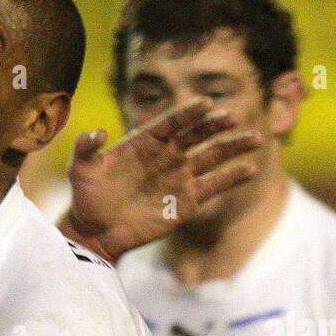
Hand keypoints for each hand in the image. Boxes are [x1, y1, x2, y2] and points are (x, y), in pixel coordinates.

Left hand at [61, 98, 262, 261]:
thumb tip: (95, 132)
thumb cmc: (87, 197)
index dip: (189, 113)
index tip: (205, 104)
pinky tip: (251, 168)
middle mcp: (168, 155)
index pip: (172, 122)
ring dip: (233, 147)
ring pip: (212, 157)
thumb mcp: (80, 169)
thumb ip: (85, 148)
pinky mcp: (187, 201)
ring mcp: (179, 177)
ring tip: (255, 139)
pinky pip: (214, 186)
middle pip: (198, 134)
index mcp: (146, 141)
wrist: (95, 231)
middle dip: (216, 125)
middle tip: (232, 117)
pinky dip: (232, 177)